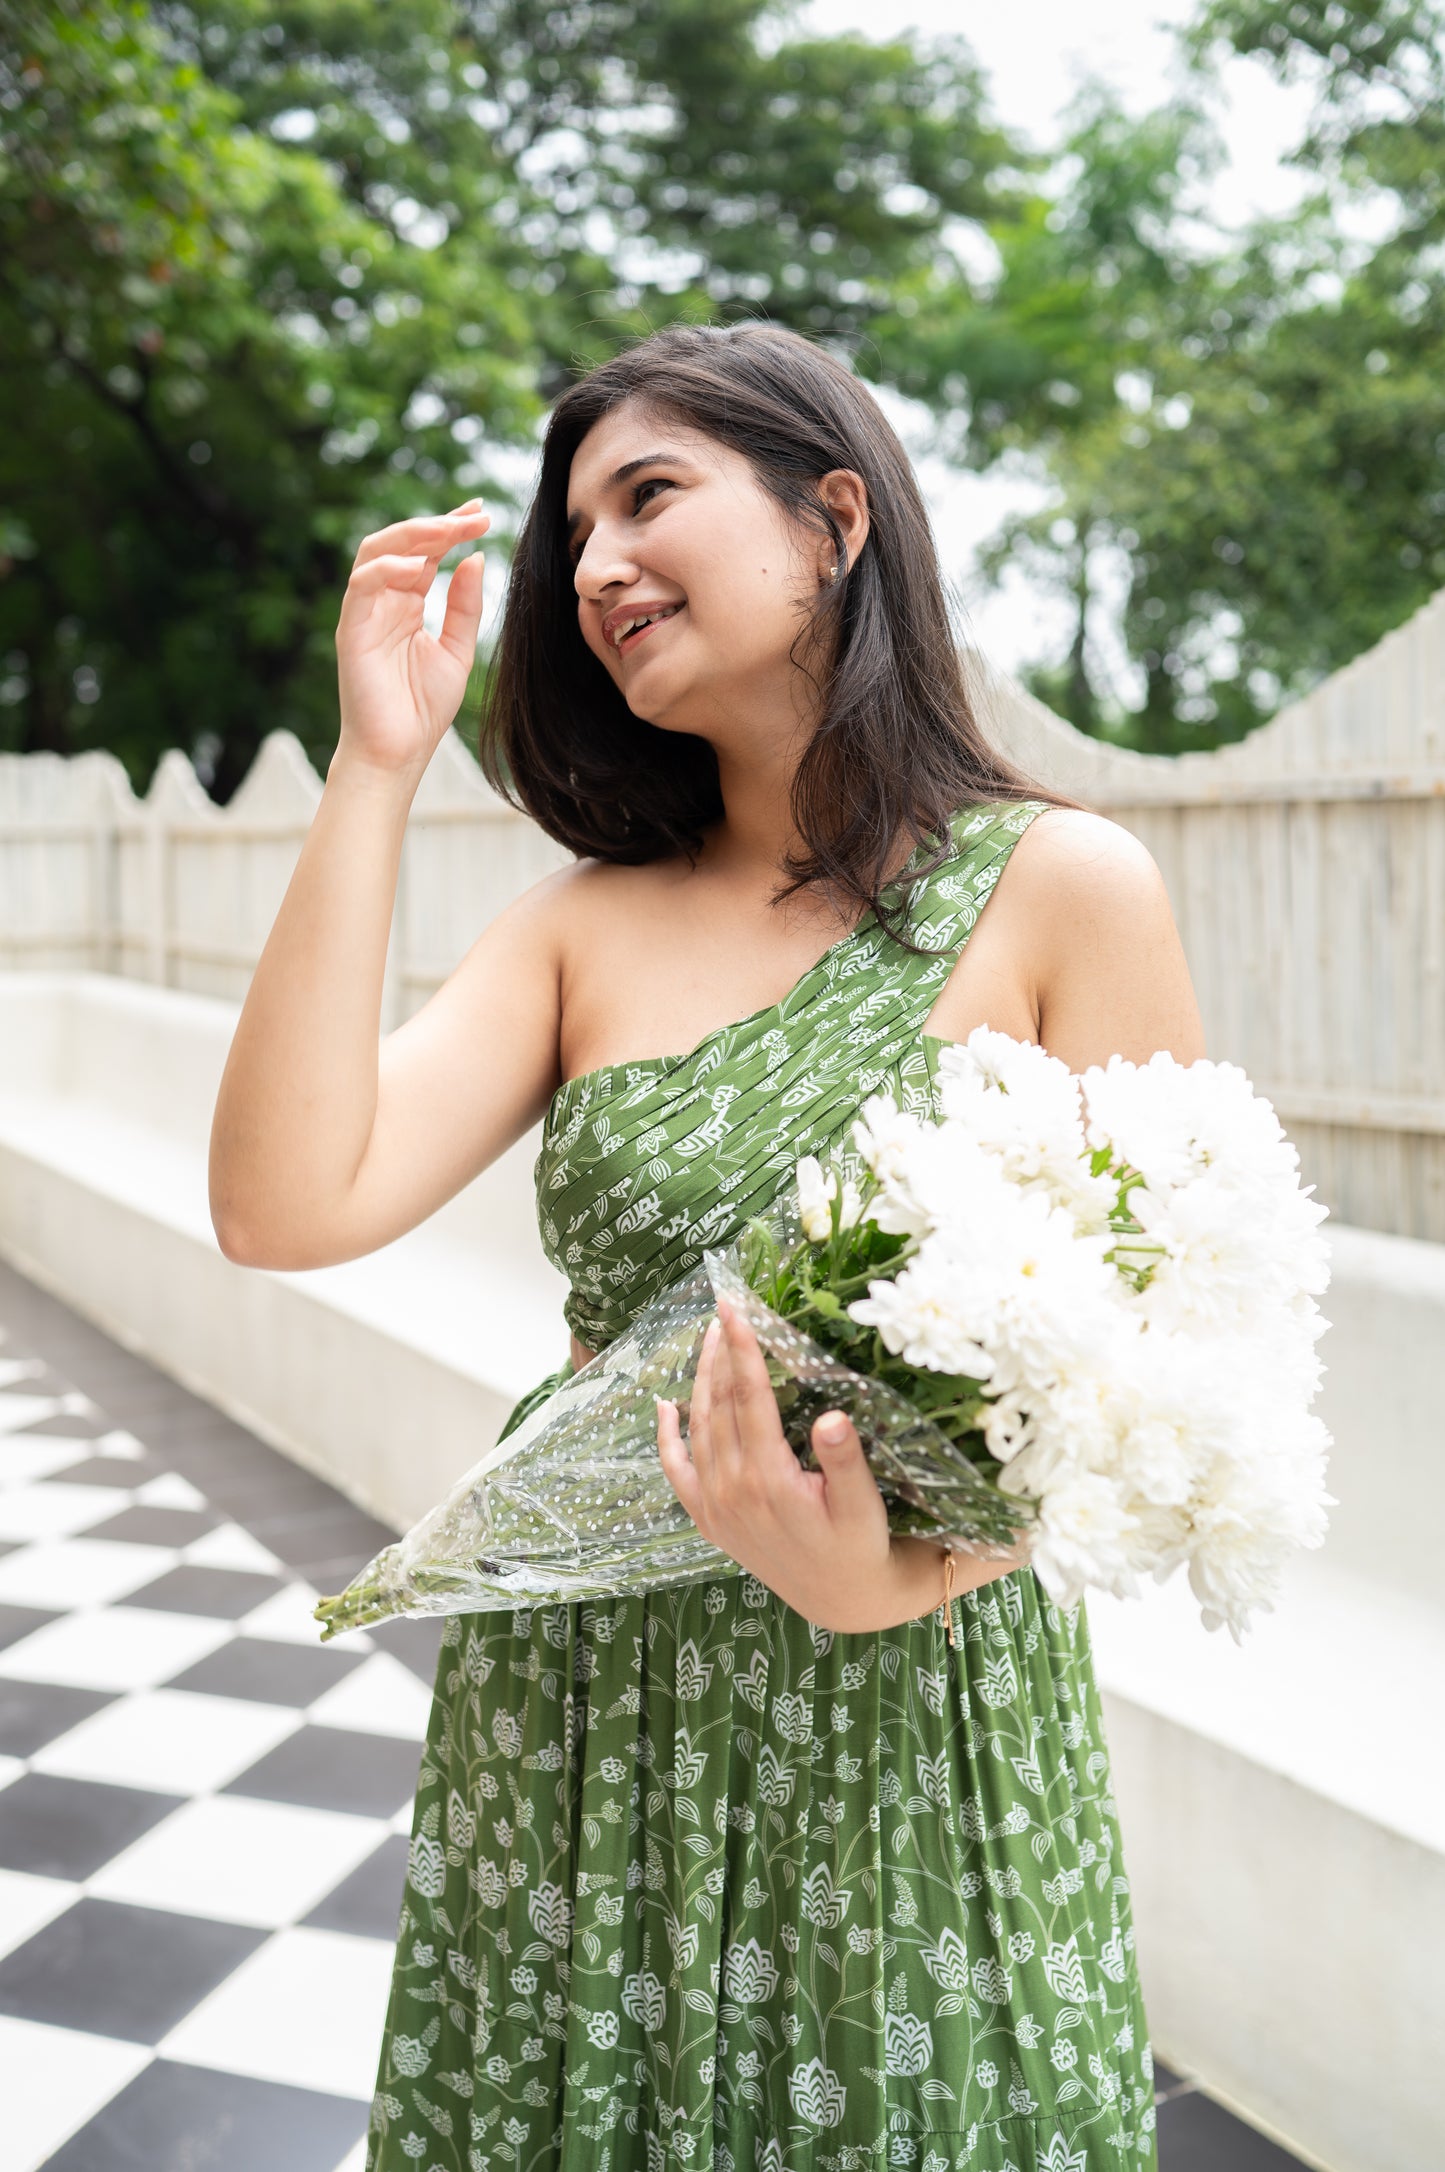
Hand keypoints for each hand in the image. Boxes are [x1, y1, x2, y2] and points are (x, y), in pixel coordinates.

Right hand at [333, 499, 490, 780]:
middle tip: (473, 515)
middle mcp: (383, 602)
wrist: (398, 754)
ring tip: (448, 530)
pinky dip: (388, 568)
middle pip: (401, 543)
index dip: (450, 528)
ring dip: (413, 536)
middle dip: (437, 524)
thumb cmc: (423, 710)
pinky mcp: (350, 628)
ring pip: (376, 552)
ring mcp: (364, 612)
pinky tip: (419, 565)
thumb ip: (465, 607)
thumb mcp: (457, 651)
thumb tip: (475, 557)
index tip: (481, 512)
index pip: (426, 553)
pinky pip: (362, 584)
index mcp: (406, 604)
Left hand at [656, 1293, 899, 1633]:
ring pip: (698, 1428)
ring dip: (699, 1381)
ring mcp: (714, 1507)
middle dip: (720, 1353)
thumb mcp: (864, 1505)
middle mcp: (732, 1490)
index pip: (749, 1396)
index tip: (734, 1307)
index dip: (742, 1348)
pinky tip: (663, 1407)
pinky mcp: (709, 1521)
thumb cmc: (859, 1545)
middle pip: (719, 1404)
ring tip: (708, 1341)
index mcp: (768, 1479)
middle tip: (723, 1310)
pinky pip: (677, 1472)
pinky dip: (666, 1438)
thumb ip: (845, 1461)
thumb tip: (832, 1416)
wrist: (841, 1600)